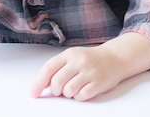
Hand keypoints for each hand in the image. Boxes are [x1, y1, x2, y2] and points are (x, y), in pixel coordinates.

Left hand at [31, 33, 149, 100]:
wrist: (115, 58)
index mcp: (70, 54)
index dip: (39, 82)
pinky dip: (80, 96)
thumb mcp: (73, 58)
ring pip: (68, 91)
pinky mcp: (99, 82)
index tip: (34, 93)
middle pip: (57, 82)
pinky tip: (84, 90)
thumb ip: (58, 68)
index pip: (49, 68)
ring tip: (75, 88)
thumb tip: (42, 85)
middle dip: (56, 91)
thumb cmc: (91, 59)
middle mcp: (80, 61)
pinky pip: (82, 95)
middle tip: (60, 90)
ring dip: (69, 94)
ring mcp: (90, 71)